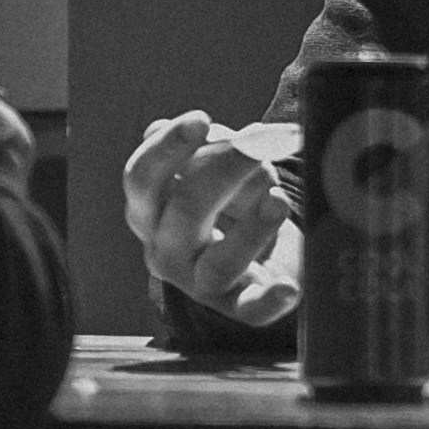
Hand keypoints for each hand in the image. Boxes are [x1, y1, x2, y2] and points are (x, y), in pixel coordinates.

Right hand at [124, 108, 302, 322]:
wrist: (257, 256)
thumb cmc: (231, 201)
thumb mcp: (218, 168)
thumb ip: (211, 147)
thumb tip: (208, 132)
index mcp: (148, 212)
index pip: (141, 178)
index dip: (168, 147)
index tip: (201, 119)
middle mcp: (165, 250)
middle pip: (184, 210)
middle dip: (223, 171)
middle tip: (258, 146)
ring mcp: (201, 284)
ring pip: (219, 261)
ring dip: (254, 227)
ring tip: (280, 198)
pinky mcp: (240, 306)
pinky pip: (252, 309)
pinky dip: (270, 300)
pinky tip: (287, 288)